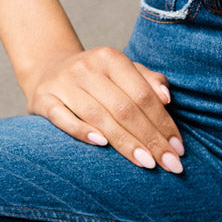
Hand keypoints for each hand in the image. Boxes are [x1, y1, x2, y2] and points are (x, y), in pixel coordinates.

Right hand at [23, 46, 185, 173]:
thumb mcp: (122, 71)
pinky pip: (63, 118)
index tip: (178, 148)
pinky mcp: (42, 99)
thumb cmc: (96, 77)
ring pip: (98, 115)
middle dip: (150, 138)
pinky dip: (83, 131)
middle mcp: (87, 68)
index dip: (163, 122)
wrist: (48, 69)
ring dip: (125, 142)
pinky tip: (103, 145)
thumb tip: (167, 98)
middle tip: (170, 163)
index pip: (143, 94)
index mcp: (111, 58)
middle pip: (124, 107)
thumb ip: (147, 81)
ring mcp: (63, 83)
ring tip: (147, 162)